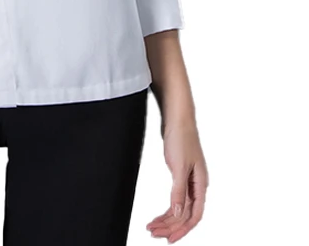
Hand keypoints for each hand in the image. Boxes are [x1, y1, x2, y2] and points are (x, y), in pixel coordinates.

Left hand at [145, 119, 207, 240]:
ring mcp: (189, 182)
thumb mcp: (179, 166)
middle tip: (153, 233)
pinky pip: (176, 199)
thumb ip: (179, 191)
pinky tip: (160, 215)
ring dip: (167, 219)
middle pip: (185, 214)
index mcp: (201, 185)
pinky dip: (167, 208)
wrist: (177, 119)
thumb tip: (178, 213)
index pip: (194, 215)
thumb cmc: (181, 138)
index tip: (168, 239)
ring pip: (179, 208)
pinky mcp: (180, 176)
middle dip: (170, 226)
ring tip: (152, 227)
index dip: (182, 229)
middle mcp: (197, 186)